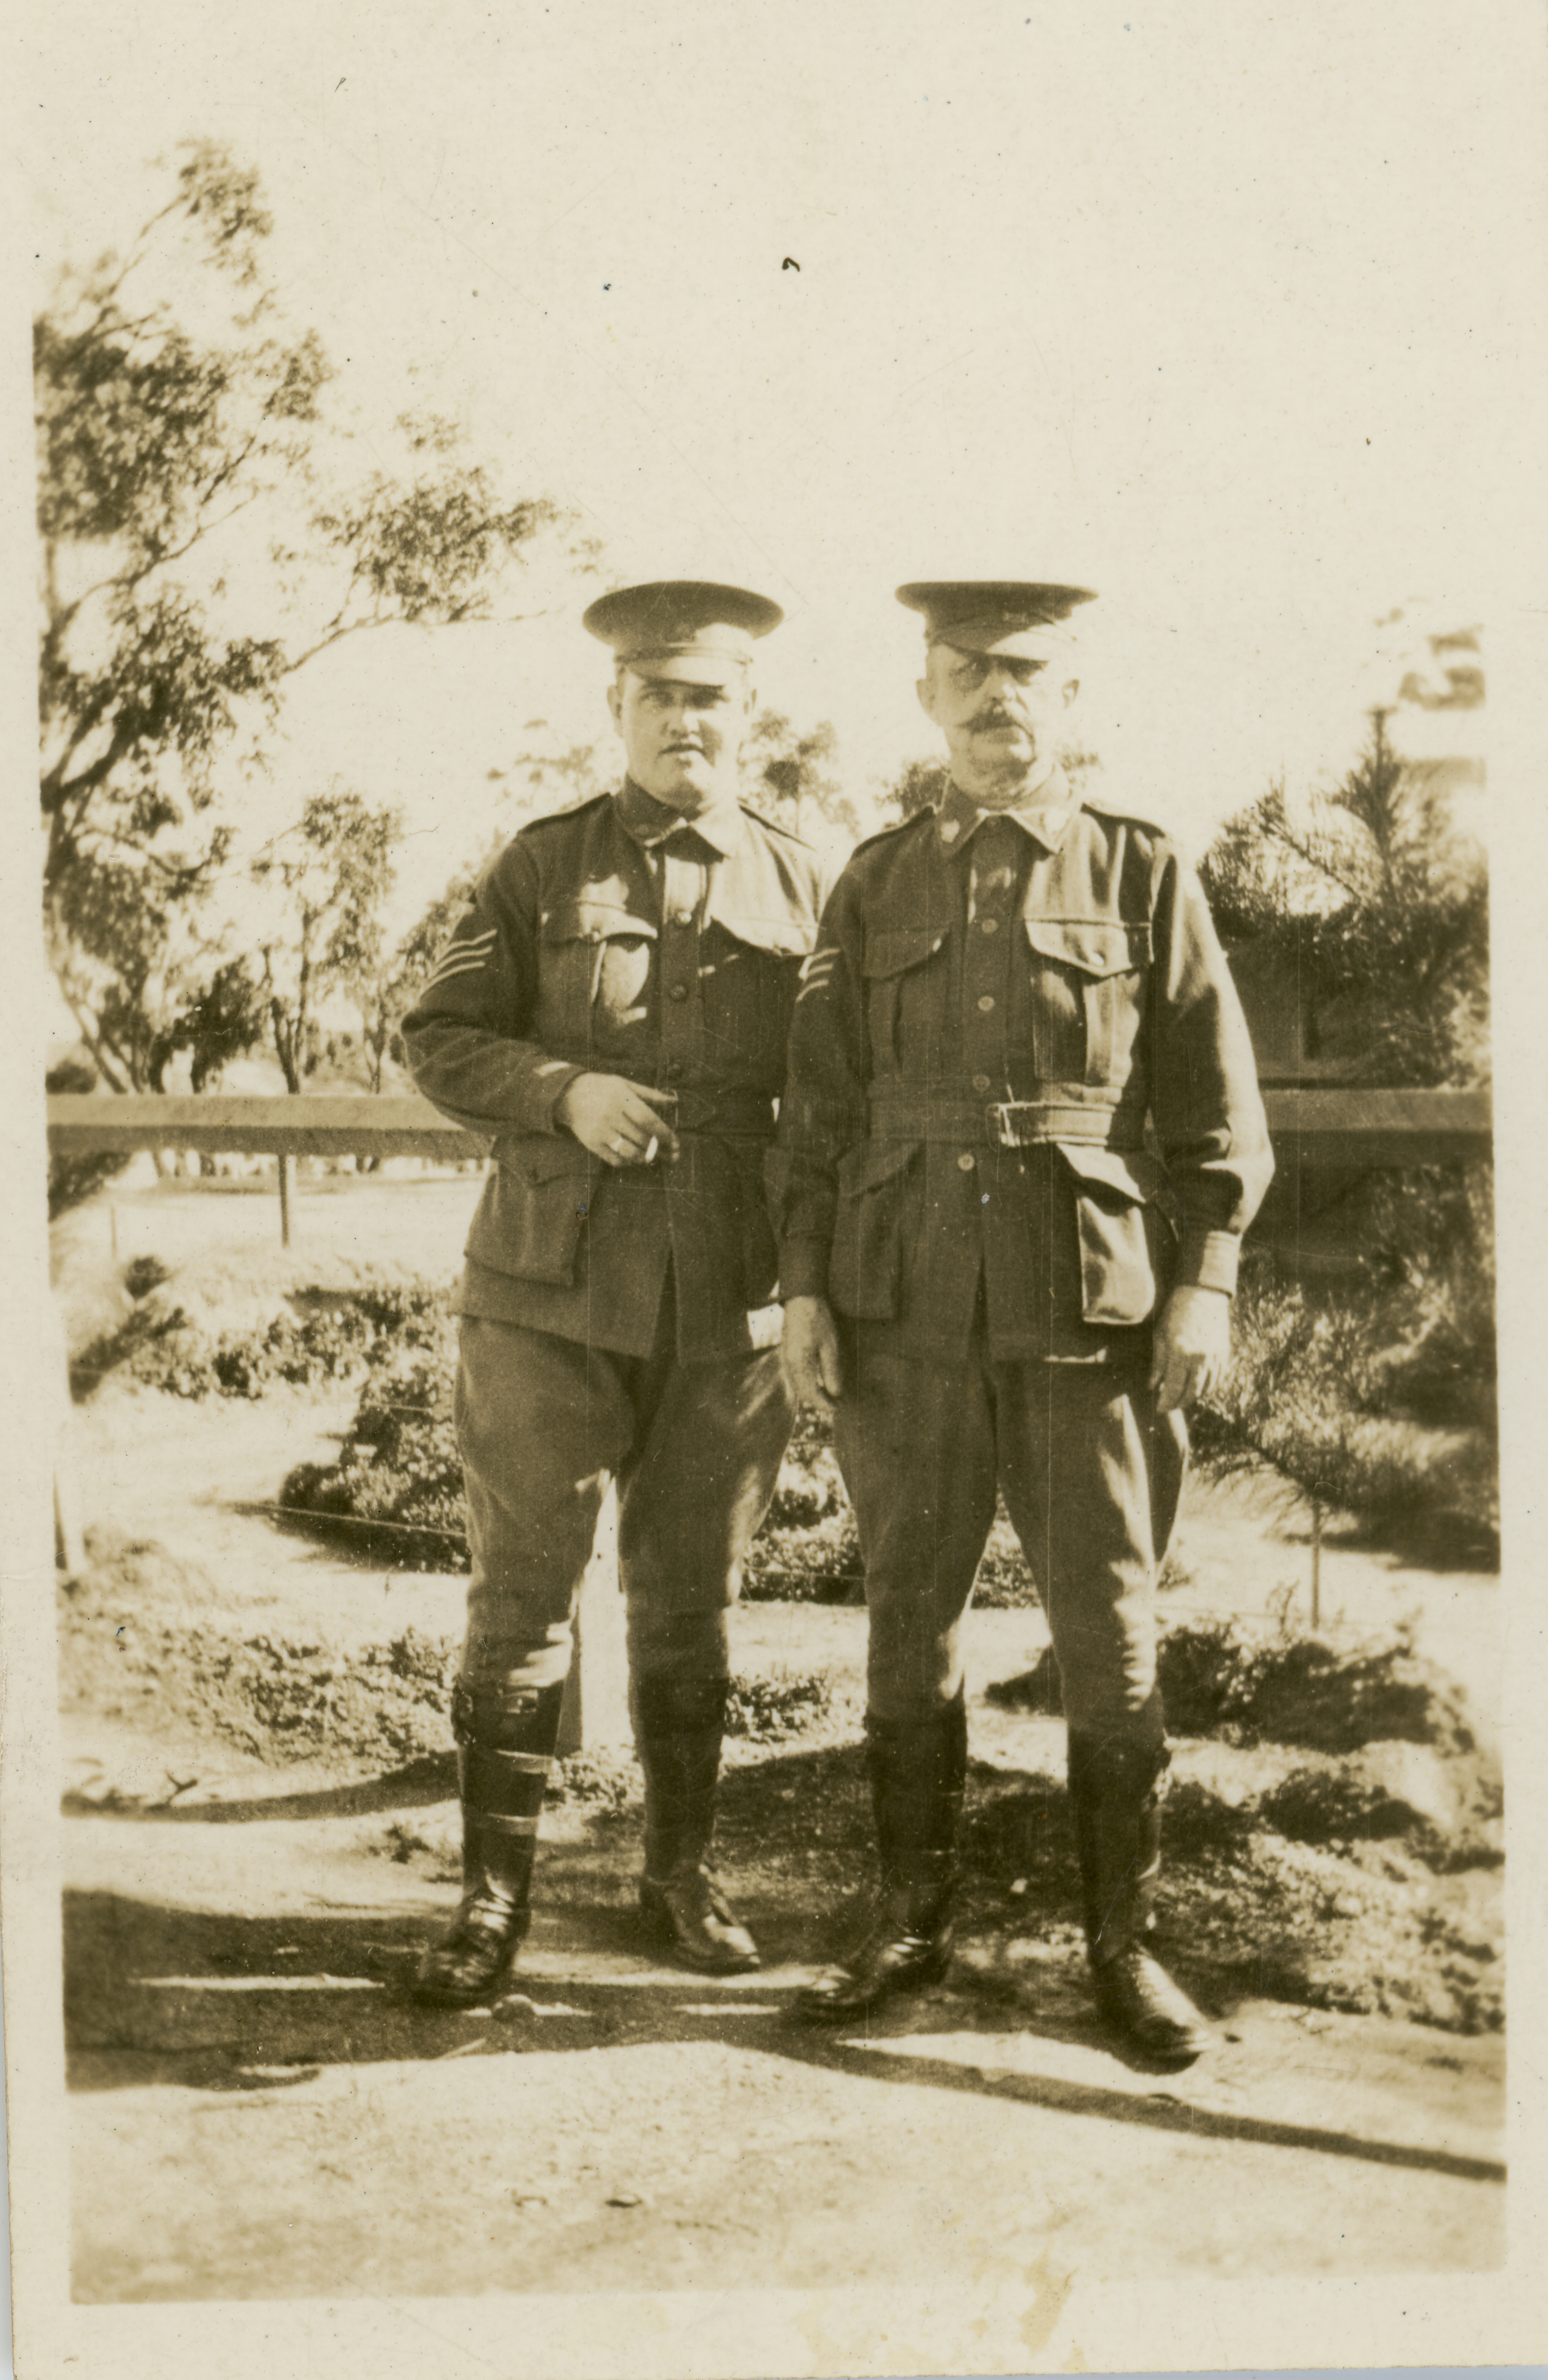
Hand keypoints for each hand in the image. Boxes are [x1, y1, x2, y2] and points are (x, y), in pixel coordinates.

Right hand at [554, 1074, 679, 1167]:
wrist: (568, 1094)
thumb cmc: (602, 1088)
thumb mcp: (625, 1084)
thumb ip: (650, 1094)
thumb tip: (673, 1101)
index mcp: (621, 1098)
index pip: (648, 1120)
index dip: (664, 1133)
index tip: (676, 1142)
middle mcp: (610, 1115)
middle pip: (641, 1138)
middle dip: (660, 1150)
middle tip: (672, 1155)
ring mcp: (600, 1131)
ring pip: (629, 1152)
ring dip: (646, 1158)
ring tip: (655, 1158)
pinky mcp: (591, 1143)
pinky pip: (614, 1159)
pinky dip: (629, 1162)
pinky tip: (635, 1158)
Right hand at [781, 1294, 842, 1412]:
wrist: (802, 1299)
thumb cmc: (818, 1319)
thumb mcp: (830, 1346)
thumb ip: (832, 1372)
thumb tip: (835, 1394)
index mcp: (799, 1364)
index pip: (811, 1394)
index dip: (825, 1404)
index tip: (839, 1408)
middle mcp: (788, 1365)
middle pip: (802, 1393)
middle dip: (819, 1401)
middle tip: (837, 1403)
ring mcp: (785, 1359)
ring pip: (797, 1386)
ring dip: (812, 1394)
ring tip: (830, 1395)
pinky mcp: (787, 1354)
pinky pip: (795, 1377)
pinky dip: (806, 1384)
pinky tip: (818, 1382)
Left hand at [1148, 1284, 1230, 1412]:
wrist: (1202, 1294)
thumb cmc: (1175, 1313)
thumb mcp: (1160, 1336)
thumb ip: (1157, 1364)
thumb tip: (1153, 1386)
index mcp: (1180, 1354)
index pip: (1173, 1389)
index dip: (1166, 1403)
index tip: (1159, 1409)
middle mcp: (1199, 1359)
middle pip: (1191, 1394)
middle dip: (1179, 1403)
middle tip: (1170, 1406)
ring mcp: (1214, 1357)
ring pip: (1206, 1389)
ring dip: (1193, 1397)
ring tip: (1182, 1398)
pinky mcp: (1224, 1354)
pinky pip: (1217, 1379)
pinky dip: (1207, 1387)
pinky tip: (1198, 1387)